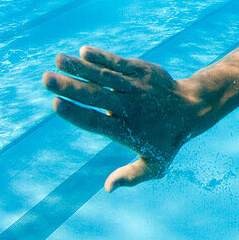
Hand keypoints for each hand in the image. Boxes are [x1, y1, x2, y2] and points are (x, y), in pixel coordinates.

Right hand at [43, 47, 203, 191]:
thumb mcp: (156, 165)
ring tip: (58, 60)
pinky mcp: (144, 71)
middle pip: (97, 96)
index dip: (76, 114)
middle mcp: (131, 106)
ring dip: (81, 67)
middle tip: (46, 79)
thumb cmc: (168, 139)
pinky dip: (103, 57)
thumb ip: (131, 176)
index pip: (97, 122)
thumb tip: (108, 188)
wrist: (193, 109)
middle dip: (71, 87)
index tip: (55, 104)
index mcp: (127, 130)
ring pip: (106, 76)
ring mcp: (138, 87)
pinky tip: (84, 51)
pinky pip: (121, 63)